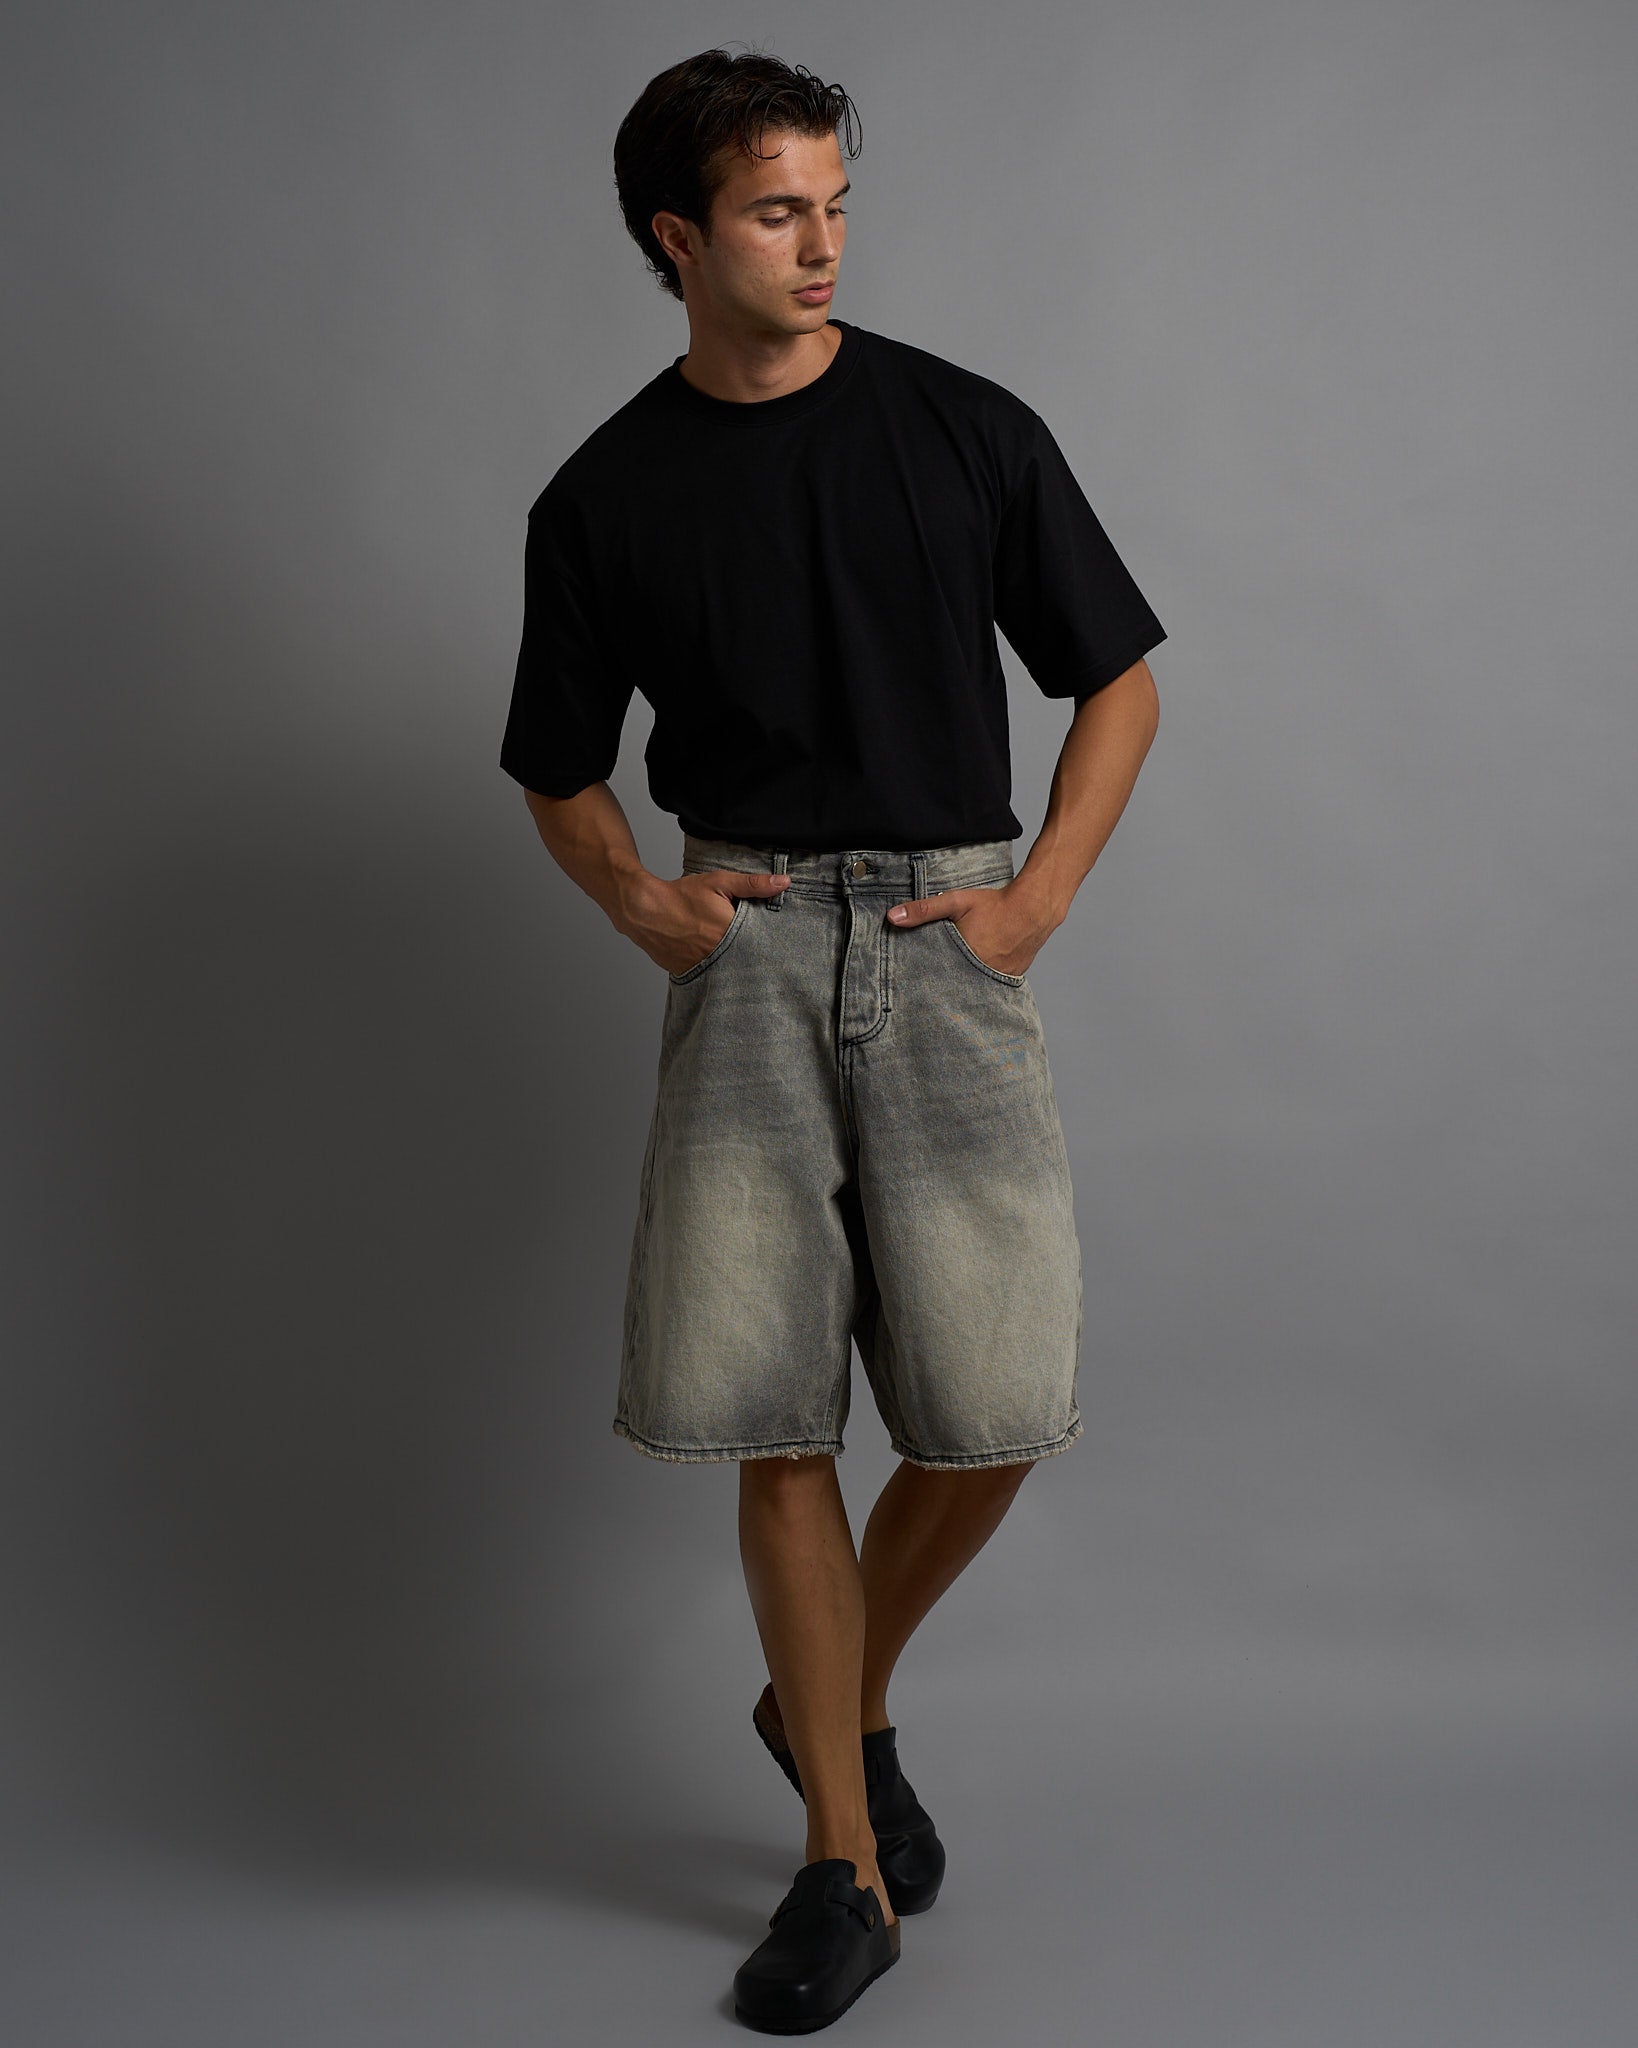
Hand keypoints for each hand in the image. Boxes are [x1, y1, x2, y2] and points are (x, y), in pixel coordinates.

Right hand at [621, 868, 790, 974]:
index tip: (779, 942)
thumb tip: (784, 882)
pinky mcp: (691, 975)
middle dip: (755, 954)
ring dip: (737, 963)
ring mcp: (704, 968)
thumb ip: (753, 884)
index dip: (770, 942)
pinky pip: (712, 975)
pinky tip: (718, 958)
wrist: (644, 910)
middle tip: (762, 950)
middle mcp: (718, 956)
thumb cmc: (681, 895)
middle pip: (748, 960)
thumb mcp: (719, 883)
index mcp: (730, 934)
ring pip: (731, 970)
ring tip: (738, 954)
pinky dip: (718, 969)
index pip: (763, 944)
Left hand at [885, 881, 1056, 977]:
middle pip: (955, 987)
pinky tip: (975, 977)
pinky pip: (990, 984)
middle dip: (943, 987)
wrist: (1034, 908)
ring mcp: (998, 979)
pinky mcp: (1010, 979)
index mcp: (964, 959)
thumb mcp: (956, 902)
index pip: (937, 980)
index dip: (926, 983)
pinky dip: (981, 981)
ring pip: (973, 988)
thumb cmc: (995, 905)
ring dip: (963, 985)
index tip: (913, 988)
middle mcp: (981, 974)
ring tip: (952, 987)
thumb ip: (924, 910)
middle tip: (928, 994)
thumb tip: (892, 917)